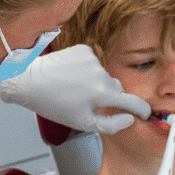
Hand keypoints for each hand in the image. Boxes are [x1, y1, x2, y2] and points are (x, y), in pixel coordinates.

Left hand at [0, 45, 150, 133]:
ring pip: (103, 76)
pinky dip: (86, 70)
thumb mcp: (82, 123)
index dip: (142, 110)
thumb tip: (129, 119)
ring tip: (73, 89)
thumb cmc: (52, 103)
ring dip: (94, 83)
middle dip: (108, 97)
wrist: (29, 81)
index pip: (133, 102)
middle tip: (87, 104)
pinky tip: (71, 76)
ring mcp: (93, 59)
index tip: (144, 113)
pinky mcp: (83, 50)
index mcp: (104, 93)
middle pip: (116, 88)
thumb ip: (111, 124)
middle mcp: (101, 73)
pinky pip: (93, 63)